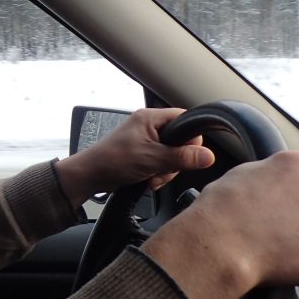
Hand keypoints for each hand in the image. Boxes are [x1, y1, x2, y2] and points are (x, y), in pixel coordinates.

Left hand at [54, 107, 214, 208]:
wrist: (91, 175)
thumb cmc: (113, 160)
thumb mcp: (152, 159)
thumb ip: (182, 157)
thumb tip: (208, 156)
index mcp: (151, 118)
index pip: (185, 119)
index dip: (191, 138)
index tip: (189, 155)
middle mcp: (149, 126)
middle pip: (181, 141)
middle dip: (175, 161)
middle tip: (163, 169)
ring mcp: (146, 141)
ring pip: (172, 156)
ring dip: (165, 171)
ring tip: (152, 177)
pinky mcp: (142, 154)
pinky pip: (161, 163)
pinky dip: (158, 174)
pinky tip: (148, 180)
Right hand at [143, 150, 298, 298]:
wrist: (222, 244)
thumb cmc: (223, 210)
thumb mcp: (241, 175)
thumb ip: (270, 176)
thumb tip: (274, 185)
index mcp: (298, 164)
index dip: (294, 192)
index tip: (285, 205)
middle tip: (277, 229)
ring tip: (275, 247)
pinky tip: (282, 260)